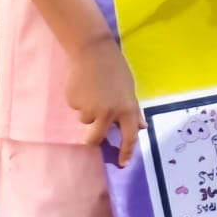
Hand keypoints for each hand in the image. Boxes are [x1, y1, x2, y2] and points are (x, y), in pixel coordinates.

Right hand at [67, 37, 141, 166]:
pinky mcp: (74, 102)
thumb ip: (133, 111)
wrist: (93, 52)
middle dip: (93, 139)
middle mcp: (108, 112)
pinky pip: (77, 108)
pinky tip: (84, 86)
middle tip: (93, 131)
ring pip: (86, 120)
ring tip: (93, 91)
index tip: (123, 164)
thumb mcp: (129, 90)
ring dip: (88, 111)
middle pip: (96, 138)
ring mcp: (89, 108)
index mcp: (127, 109)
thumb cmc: (116, 70)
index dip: (126, 152)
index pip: (129, 137)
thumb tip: (141, 128)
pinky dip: (80, 100)